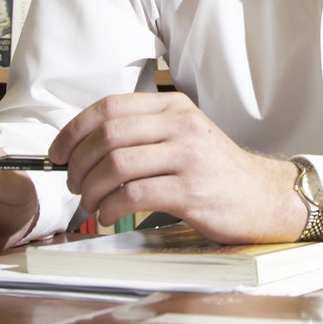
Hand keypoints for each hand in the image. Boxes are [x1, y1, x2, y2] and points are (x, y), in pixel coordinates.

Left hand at [49, 92, 307, 244]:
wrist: (265, 196)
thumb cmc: (217, 171)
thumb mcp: (185, 136)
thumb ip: (145, 132)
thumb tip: (85, 145)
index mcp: (174, 108)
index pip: (110, 107)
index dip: (74, 130)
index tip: (57, 152)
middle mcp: (182, 126)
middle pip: (108, 136)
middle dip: (77, 164)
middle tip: (72, 184)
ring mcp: (188, 157)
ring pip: (116, 165)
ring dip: (90, 189)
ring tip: (89, 203)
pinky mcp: (191, 191)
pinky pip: (134, 195)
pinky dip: (110, 208)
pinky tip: (108, 216)